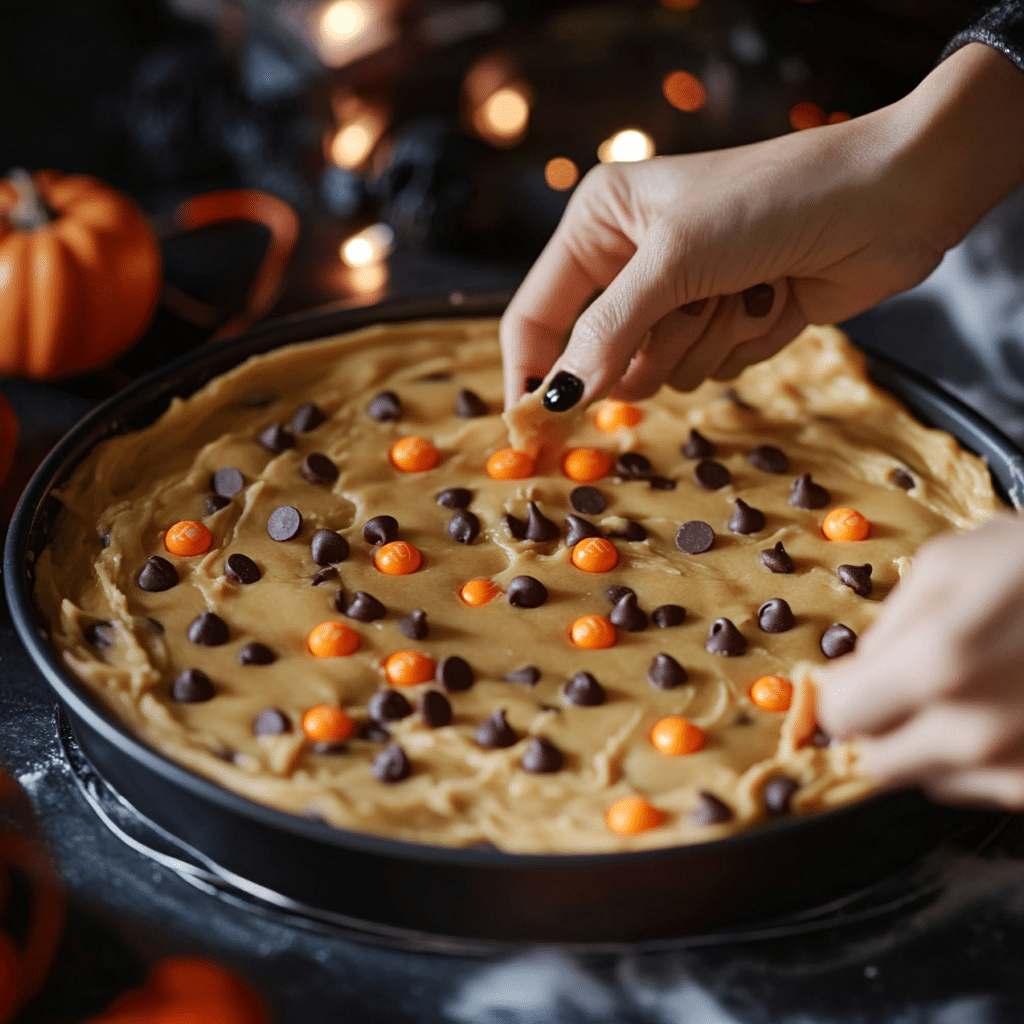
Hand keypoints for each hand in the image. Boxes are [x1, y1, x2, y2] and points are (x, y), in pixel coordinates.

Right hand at [500, 43, 1023, 411]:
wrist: (888, 199)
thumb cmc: (771, 201)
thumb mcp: (673, 261)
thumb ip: (606, 334)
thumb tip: (557, 398)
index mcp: (600, 223)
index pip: (538, 313)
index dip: (531, 372)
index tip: (532, 430)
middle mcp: (634, 261)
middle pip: (602, 354)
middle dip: (652, 345)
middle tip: (688, 312)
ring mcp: (683, 295)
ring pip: (660, 370)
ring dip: (706, 341)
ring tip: (743, 288)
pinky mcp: (727, 321)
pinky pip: (709, 368)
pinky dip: (742, 341)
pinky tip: (773, 296)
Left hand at [818, 514, 1023, 808]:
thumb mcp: (952, 563)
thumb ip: (889, 625)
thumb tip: (853, 669)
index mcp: (938, 668)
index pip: (841, 715)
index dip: (841, 693)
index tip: (851, 680)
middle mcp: (977, 734)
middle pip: (880, 761)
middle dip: (881, 725)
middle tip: (906, 688)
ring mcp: (1020, 771)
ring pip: (933, 779)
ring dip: (933, 743)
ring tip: (976, 688)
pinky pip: (989, 787)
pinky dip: (986, 757)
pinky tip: (1015, 707)